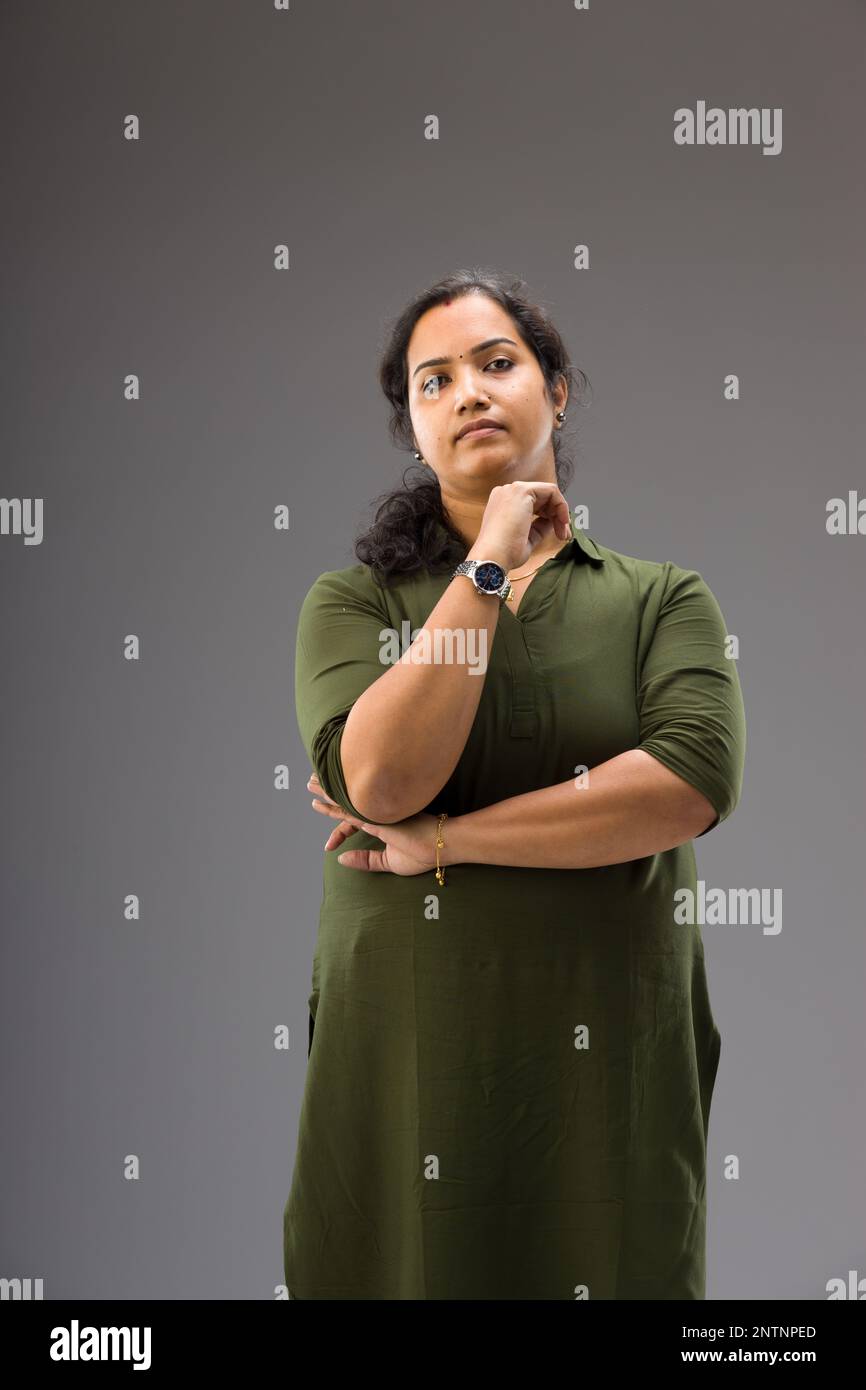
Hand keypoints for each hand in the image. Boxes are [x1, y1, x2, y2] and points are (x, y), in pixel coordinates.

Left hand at [306, 774, 440, 875]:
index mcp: (381, 822)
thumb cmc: (422, 853)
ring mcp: (377, 812)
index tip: (328, 846)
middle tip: (311, 784)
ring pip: (345, 800)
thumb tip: (341, 859)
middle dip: (328, 794)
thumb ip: (366, 860)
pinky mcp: (377, 815)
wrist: (441, 845)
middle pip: (347, 803)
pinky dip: (333, 803)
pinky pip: (350, 808)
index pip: (353, 821)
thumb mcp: (389, 862)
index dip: (338, 833)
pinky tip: (320, 798)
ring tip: (310, 784)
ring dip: (326, 792)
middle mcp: (377, 813)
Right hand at [470, 480, 571, 571]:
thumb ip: (539, 527)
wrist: (492, 558)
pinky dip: (561, 505)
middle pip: (542, 497)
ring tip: (563, 533)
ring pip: (548, 493)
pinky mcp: (522, 491)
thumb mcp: (527, 538)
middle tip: (564, 535)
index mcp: (503, 504)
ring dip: (560, 512)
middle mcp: (506, 493)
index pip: (533, 504)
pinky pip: (551, 491)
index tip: (560, 534)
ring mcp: (513, 490)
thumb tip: (552, 522)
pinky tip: (563, 522)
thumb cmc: (504, 553)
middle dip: (557, 515)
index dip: (550, 517)